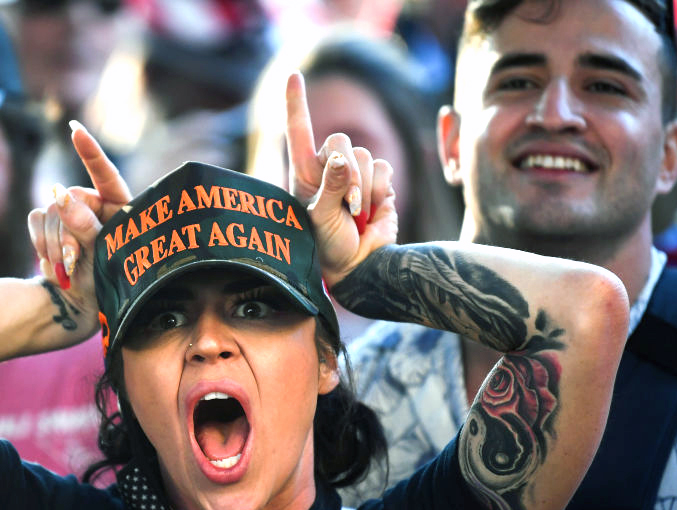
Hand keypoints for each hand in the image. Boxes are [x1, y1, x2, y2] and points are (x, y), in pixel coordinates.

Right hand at [28, 122, 132, 313]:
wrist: (86, 304)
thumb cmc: (109, 280)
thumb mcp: (104, 254)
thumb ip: (85, 225)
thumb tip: (59, 193)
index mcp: (118, 205)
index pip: (104, 173)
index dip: (90, 152)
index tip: (75, 130)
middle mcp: (92, 203)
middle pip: (69, 199)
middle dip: (67, 232)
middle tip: (72, 261)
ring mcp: (69, 212)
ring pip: (50, 211)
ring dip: (53, 243)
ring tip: (65, 270)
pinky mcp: (48, 222)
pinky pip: (36, 219)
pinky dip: (40, 242)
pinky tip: (53, 265)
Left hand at [284, 72, 398, 286]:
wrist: (359, 266)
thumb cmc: (330, 247)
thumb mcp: (322, 220)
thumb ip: (331, 189)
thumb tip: (340, 160)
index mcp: (305, 172)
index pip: (299, 131)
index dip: (297, 103)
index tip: (293, 76)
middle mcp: (329, 168)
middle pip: (341, 141)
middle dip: (348, 172)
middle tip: (348, 206)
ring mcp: (355, 174)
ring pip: (366, 156)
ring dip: (364, 188)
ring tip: (357, 214)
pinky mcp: (380, 182)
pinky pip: (384, 169)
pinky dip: (380, 191)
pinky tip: (373, 211)